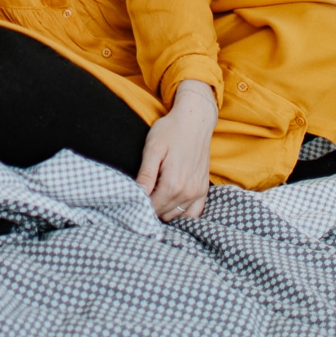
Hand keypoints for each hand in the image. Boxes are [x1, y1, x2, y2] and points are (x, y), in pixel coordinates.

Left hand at [136, 79, 216, 222]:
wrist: (195, 120)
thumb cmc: (170, 131)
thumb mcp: (153, 148)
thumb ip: (146, 174)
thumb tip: (137, 195)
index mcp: (173, 184)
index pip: (151, 208)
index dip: (139, 205)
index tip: (132, 197)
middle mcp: (188, 192)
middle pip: (162, 214)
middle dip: (150, 207)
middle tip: (142, 192)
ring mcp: (198, 192)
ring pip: (175, 216)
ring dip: (164, 210)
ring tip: (155, 194)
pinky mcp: (204, 190)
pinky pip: (193, 213)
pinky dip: (181, 212)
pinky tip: (171, 201)